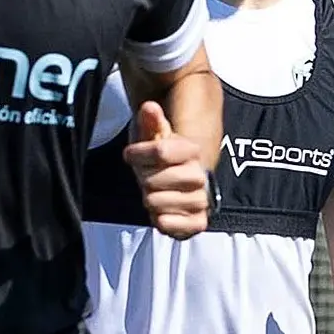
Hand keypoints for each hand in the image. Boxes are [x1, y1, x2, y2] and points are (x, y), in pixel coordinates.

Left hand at [125, 102, 210, 239]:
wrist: (177, 182)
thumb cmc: (161, 158)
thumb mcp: (153, 136)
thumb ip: (151, 122)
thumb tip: (149, 108)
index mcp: (192, 151)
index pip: (159, 152)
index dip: (137, 154)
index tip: (132, 154)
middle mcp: (200, 176)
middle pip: (153, 181)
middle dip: (143, 179)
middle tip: (148, 177)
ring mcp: (200, 201)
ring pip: (155, 203)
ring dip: (150, 199)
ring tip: (157, 192)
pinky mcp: (198, 222)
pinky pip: (169, 225)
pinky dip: (160, 220)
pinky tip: (163, 211)